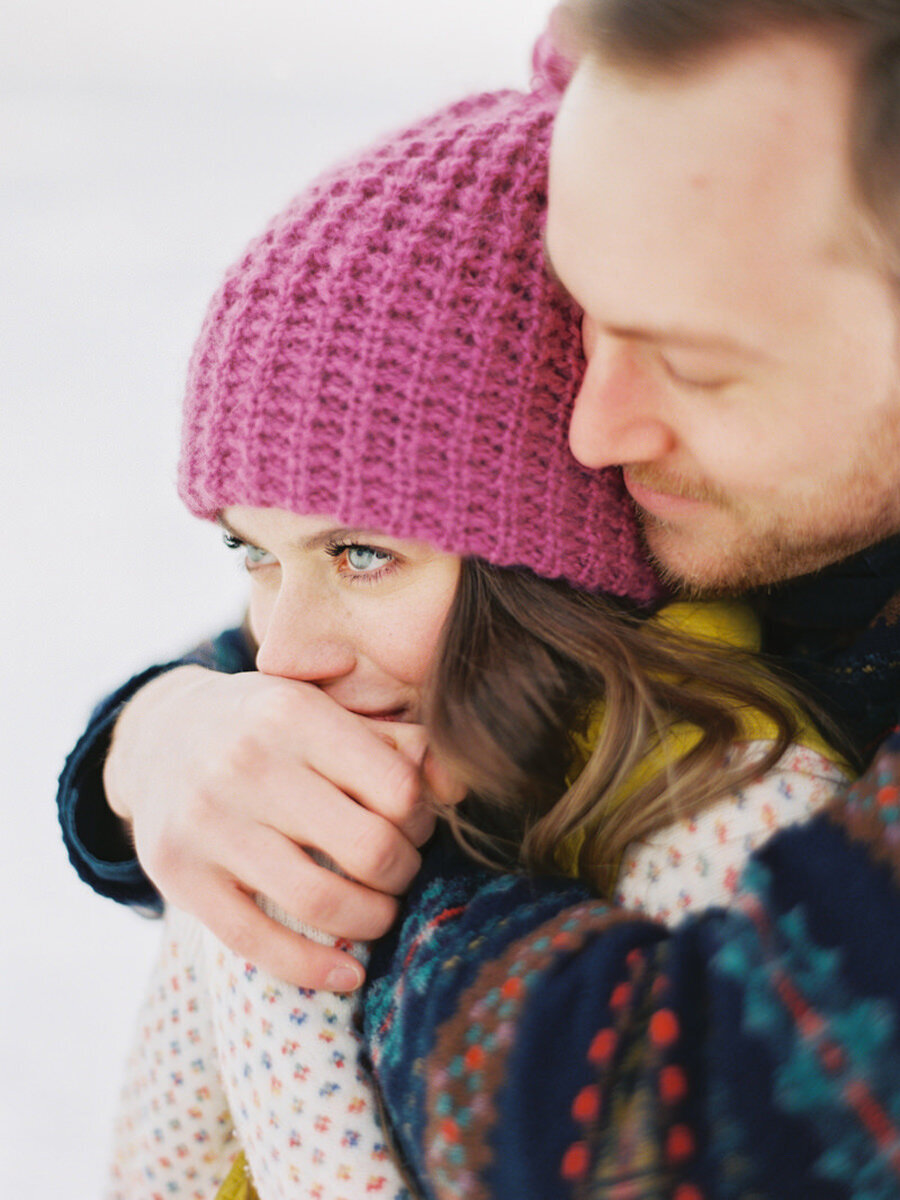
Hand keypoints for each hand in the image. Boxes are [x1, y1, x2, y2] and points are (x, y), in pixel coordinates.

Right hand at [104, 666, 454, 989]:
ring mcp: (208, 823)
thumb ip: (389, 739)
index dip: (422, 820)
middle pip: (370, 849)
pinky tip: (346, 973)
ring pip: (322, 902)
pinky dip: (313, 970)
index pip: (397, 788)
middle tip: (399, 871)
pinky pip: (256, 943)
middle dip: (403, 873)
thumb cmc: (263, 726)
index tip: (415, 827)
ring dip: (372, 921)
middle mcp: (247, 764)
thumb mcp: (318, 705)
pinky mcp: (179, 877)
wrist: (157, 736)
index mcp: (293, 714)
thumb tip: (456, 785)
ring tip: (378, 914)